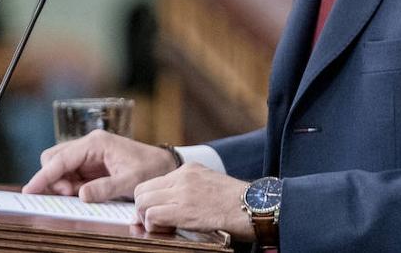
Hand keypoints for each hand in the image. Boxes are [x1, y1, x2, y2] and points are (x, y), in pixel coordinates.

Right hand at [21, 130, 177, 200]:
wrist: (164, 165)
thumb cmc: (150, 169)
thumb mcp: (130, 181)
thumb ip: (105, 188)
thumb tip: (80, 195)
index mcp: (96, 143)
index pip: (60, 159)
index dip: (43, 176)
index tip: (30, 190)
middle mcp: (89, 144)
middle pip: (54, 158)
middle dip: (53, 178)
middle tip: (70, 194)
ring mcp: (89, 153)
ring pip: (60, 166)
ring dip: (62, 183)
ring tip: (80, 194)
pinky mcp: (91, 163)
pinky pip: (70, 174)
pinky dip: (70, 185)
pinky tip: (83, 192)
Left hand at [133, 163, 252, 238]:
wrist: (257, 207)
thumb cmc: (240, 204)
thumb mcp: (212, 187)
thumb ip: (190, 190)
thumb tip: (169, 208)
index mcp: (190, 169)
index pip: (153, 182)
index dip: (149, 201)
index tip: (153, 215)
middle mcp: (184, 176)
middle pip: (142, 191)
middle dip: (143, 210)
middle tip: (154, 225)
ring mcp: (183, 191)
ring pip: (143, 203)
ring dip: (147, 220)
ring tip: (163, 229)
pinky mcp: (185, 209)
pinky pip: (153, 216)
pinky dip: (154, 227)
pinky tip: (168, 232)